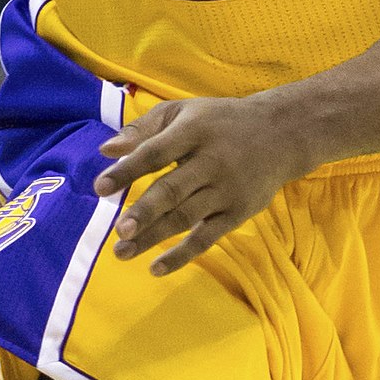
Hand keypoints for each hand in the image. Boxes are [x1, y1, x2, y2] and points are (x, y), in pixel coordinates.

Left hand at [92, 94, 311, 275]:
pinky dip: (182, 255)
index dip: (127, 170)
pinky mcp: (238, 213)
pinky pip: (207, 238)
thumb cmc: (218, 121)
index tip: (100, 187)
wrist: (280, 135)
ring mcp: (226, 189)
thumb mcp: (181, 112)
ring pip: (186, 217)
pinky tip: (155, 267)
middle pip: (173, 189)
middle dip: (144, 211)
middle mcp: (211, 161)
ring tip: (122, 252)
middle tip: (118, 231)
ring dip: (154, 236)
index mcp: (193, 130)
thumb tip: (105, 151)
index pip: (156, 152)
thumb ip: (142, 129)